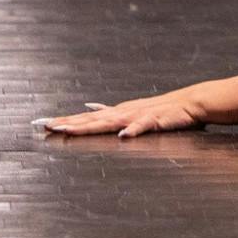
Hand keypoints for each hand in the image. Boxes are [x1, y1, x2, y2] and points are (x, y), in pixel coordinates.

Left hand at [35, 92, 207, 139]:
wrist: (192, 102)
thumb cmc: (163, 109)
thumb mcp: (133, 110)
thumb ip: (111, 111)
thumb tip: (90, 106)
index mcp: (118, 112)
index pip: (87, 117)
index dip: (66, 121)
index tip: (45, 125)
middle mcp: (124, 112)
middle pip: (92, 119)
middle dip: (69, 123)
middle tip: (47, 127)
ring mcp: (138, 115)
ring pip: (110, 122)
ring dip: (91, 126)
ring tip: (72, 130)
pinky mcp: (156, 120)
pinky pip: (143, 126)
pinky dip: (133, 130)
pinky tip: (124, 136)